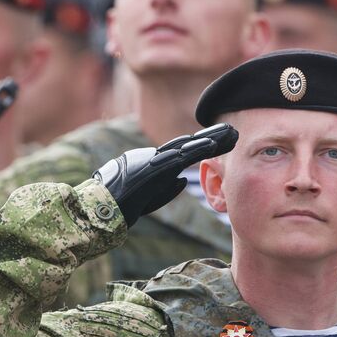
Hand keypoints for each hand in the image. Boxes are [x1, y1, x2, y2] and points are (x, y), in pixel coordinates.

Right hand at [93, 124, 238, 226]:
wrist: (104, 206)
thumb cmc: (122, 203)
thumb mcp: (149, 197)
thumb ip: (166, 188)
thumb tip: (183, 181)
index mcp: (154, 163)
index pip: (183, 151)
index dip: (203, 144)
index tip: (221, 140)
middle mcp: (155, 156)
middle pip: (189, 143)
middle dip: (212, 136)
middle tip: (232, 130)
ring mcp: (155, 159)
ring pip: (188, 146)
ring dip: (210, 139)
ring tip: (231, 133)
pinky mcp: (155, 166)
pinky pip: (180, 156)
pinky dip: (196, 149)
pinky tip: (212, 145)